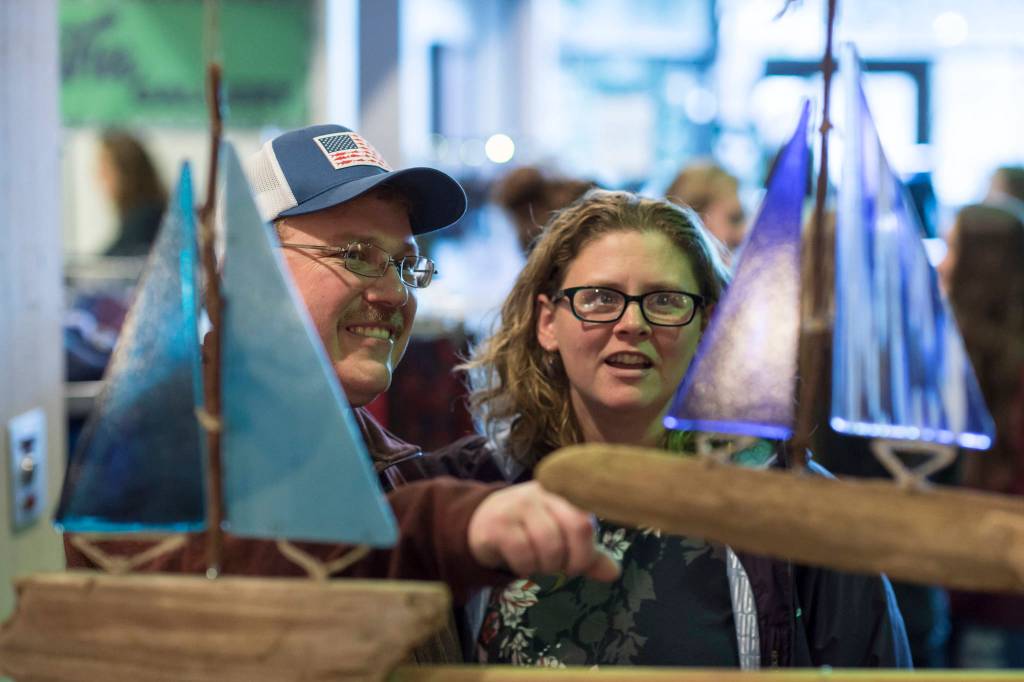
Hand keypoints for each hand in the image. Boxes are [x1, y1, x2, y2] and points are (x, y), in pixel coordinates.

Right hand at [467, 481, 619, 581]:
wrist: (480, 521)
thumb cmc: (528, 527)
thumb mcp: (560, 536)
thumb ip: (586, 552)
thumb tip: (614, 573)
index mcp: (564, 492)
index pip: (589, 518)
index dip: (587, 550)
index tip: (577, 564)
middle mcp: (544, 492)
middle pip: (578, 527)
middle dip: (573, 560)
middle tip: (560, 569)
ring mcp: (519, 505)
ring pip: (550, 544)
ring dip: (547, 566)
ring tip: (537, 565)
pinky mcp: (498, 524)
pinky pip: (523, 554)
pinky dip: (525, 568)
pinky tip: (520, 565)